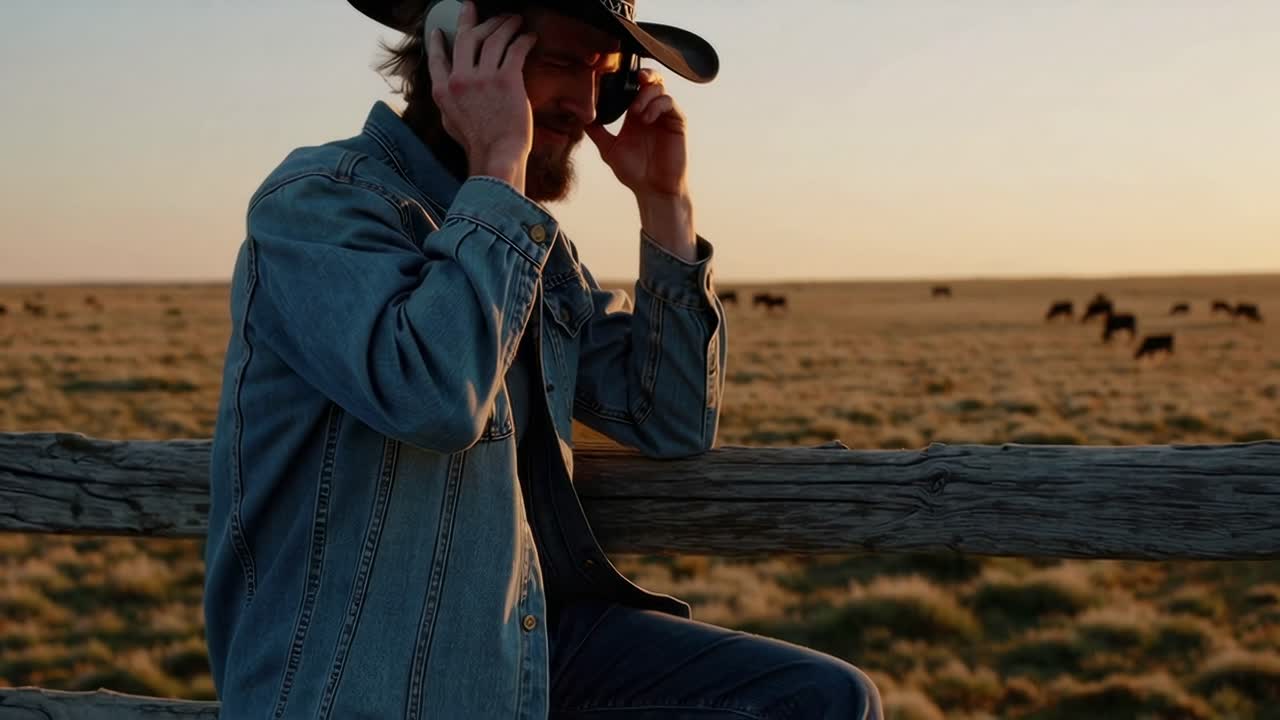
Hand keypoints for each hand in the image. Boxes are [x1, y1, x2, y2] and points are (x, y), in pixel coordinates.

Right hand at [426, 1, 537, 189]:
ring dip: (505, 24)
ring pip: (493, 38)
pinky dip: (523, 39)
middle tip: (477, 8)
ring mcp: (483, 78)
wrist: (497, 156)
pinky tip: (529, 37)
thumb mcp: (450, 123)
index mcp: (443, 91)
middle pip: (466, 38)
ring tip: (514, 19)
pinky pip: (515, 49)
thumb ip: (447, 102)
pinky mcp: (507, 79)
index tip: (441, 30)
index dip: (439, 40)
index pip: (437, 57)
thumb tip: (445, 90)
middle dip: (473, 18)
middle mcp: (460, 79)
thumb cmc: (477, 145)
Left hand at [585, 69, 688, 198]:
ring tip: (634, 112)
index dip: (623, 78)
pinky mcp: (677, 122)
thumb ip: (596, 132)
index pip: (632, 86)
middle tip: (630, 79)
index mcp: (634, 114)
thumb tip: (578, 116)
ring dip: (645, 94)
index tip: (609, 77)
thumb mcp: (609, 149)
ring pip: (659, 88)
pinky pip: (669, 103)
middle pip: (650, 79)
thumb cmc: (634, 172)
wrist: (653, 190)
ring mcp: (664, 116)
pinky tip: (645, 119)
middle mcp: (650, 110)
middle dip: (641, 74)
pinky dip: (656, 106)